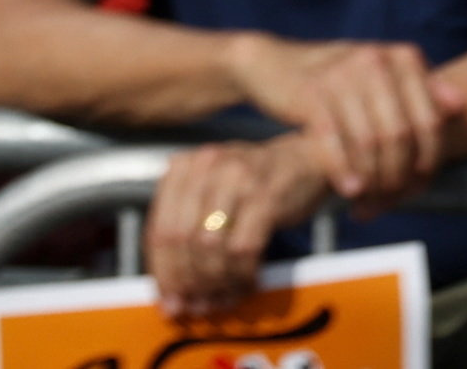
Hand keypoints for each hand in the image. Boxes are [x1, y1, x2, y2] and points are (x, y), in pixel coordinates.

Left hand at [146, 135, 340, 316]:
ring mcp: (238, 178)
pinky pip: (243, 248)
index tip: (169, 301)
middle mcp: (207, 166)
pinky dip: (241, 274)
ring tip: (221, 299)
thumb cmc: (254, 184)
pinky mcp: (267, 195)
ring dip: (214, 281)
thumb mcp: (211, 195)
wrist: (307, 159)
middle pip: (181, 239)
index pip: (159, 230)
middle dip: (187, 281)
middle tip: (196, 306)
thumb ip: (186, 234)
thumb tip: (170, 298)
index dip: (163, 273)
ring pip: (210, 246)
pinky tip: (246, 283)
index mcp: (184, 167)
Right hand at [237, 34, 458, 201]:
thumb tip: (461, 106)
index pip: (430, 120)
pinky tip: (349, 190)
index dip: (429, 160)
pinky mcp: (311, 94)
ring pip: (369, 142)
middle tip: (390, 200)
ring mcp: (343, 76)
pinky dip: (343, 171)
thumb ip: (421, 88)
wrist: (277, 63)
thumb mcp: (383, 74)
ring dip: (371, 180)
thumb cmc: (340, 76)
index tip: (420, 185)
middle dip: (398, 176)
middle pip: (401, 136)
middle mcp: (377, 62)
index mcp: (404, 58)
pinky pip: (333, 141)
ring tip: (369, 201)